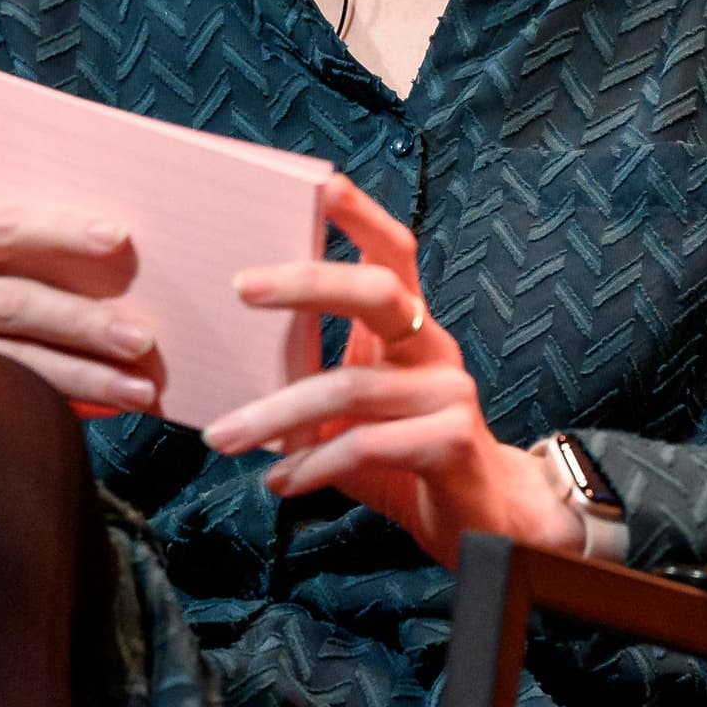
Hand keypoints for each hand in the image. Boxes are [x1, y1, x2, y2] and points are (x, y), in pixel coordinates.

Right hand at [0, 203, 160, 413]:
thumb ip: (22, 255)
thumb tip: (123, 255)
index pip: (3, 227)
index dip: (63, 231)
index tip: (121, 239)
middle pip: (10, 303)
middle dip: (84, 322)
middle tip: (143, 340)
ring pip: (10, 361)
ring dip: (84, 376)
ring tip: (138, 389)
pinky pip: (1, 402)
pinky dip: (62, 403)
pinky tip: (106, 409)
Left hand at [202, 174, 580, 565]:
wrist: (482, 522)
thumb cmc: (403, 458)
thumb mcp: (354, 411)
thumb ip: (311, 377)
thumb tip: (227, 356)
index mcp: (409, 329)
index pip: (394, 252)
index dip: (362, 215)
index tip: (318, 184)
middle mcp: (433, 348)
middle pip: (378, 292)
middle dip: (307, 281)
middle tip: (240, 287)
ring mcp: (449, 393)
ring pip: (351, 386)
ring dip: (277, 414)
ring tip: (224, 438)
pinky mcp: (452, 442)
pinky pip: (366, 444)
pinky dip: (313, 464)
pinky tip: (279, 481)